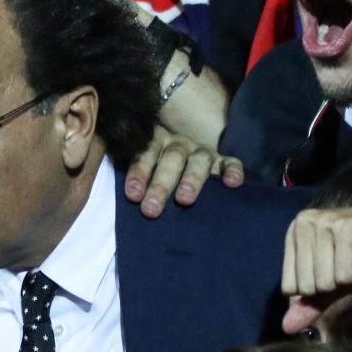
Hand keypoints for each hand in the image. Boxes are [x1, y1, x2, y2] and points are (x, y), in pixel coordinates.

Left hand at [125, 129, 244, 216]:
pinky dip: (232, 171)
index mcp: (156, 142)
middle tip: (152, 208)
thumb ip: (134, 177)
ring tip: (184, 199)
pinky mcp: (222, 161)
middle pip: (172, 159)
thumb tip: (118, 192)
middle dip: (161, 184)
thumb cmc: (155, 173)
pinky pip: (231, 163)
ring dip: (192, 179)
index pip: (146, 154)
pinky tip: (232, 183)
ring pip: (199, 160)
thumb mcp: (142, 168)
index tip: (134, 195)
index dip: (139, 173)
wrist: (180, 161)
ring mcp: (201, 152)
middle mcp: (179, 145)